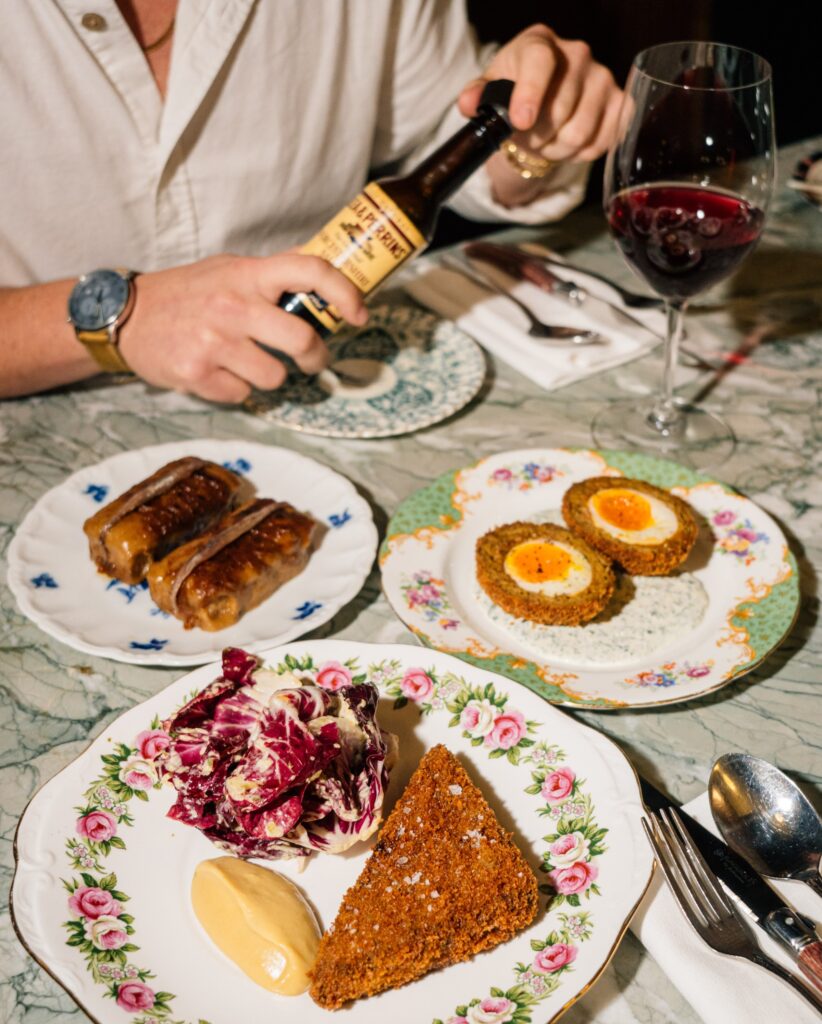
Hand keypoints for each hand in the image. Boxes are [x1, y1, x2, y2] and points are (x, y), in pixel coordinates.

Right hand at [119, 253, 367, 402]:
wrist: (124, 316)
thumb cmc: (187, 293)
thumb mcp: (229, 269)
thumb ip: (273, 273)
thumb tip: (324, 270)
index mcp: (248, 274)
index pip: (310, 271)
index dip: (345, 293)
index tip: (359, 315)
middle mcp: (233, 305)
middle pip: (302, 341)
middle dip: (316, 359)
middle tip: (313, 362)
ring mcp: (214, 341)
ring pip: (276, 377)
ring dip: (270, 376)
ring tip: (247, 361)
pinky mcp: (196, 374)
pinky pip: (242, 394)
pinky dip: (237, 388)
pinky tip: (218, 370)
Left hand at [459, 24, 622, 164]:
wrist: (544, 98)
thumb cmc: (514, 91)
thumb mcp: (489, 90)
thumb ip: (476, 96)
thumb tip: (469, 104)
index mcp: (539, 43)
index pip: (539, 61)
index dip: (530, 93)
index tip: (520, 121)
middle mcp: (577, 53)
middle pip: (559, 110)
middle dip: (538, 137)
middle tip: (529, 138)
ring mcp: (602, 77)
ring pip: (579, 133)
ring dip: (556, 150)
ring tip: (546, 143)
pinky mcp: (620, 102)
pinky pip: (600, 142)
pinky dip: (579, 154)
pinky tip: (567, 143)